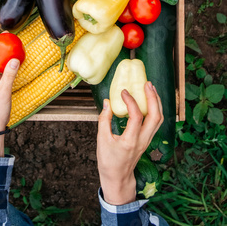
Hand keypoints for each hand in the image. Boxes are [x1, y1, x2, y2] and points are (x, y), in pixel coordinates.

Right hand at [97, 82, 162, 205]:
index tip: (123, 91)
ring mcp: (147, 140)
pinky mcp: (148, 139)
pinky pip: (156, 122)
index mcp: (130, 141)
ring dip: (156, 102)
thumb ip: (104, 120)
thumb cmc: (108, 160)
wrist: (118, 177)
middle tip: (147, 83)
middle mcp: (143, 140)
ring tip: (150, 88)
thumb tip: (107, 102)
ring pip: (159, 119)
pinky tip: (149, 100)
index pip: (136, 117)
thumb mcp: (102, 140)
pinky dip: (155, 109)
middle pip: (156, 117)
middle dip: (153, 98)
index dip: (131, 101)